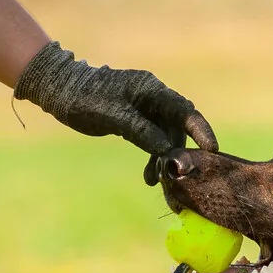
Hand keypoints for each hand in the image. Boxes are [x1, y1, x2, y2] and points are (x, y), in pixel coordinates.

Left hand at [14, 41, 217, 184]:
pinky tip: (150, 177)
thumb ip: (141, 130)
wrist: (60, 91)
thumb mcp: (112, 115)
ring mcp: (147, 110)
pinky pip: (155, 142)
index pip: (184, 110)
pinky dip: (154, 159)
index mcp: (151, 90)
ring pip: (167, 139)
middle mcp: (154, 99)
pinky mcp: (139, 122)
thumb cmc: (83, 97)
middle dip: (182, 154)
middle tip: (183, 179)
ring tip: (158, 183)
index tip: (212, 150)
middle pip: (179, 128)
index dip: (200, 130)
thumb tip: (167, 149)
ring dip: (165, 161)